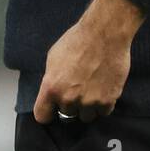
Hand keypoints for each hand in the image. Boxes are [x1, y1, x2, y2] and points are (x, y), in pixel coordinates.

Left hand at [33, 0, 141, 123]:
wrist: (104, 34)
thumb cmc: (78, 40)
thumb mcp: (53, 57)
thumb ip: (51, 79)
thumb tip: (52, 92)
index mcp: (52, 88)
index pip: (43, 116)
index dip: (48, 112)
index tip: (53, 109)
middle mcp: (69, 99)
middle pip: (67, 115)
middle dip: (71, 104)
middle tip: (78, 88)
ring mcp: (89, 102)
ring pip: (86, 116)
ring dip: (88, 106)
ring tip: (92, 88)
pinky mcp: (107, 101)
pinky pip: (102, 112)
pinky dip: (103, 103)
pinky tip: (103, 88)